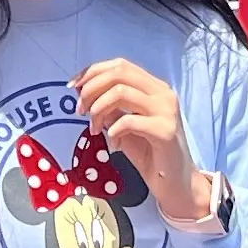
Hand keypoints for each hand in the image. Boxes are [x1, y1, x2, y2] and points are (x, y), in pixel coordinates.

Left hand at [72, 58, 202, 215]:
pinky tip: (112, 143)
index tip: (72, 87)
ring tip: (93, 128)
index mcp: (154, 87)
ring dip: (98, 109)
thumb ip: (109, 107)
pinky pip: (129, 121)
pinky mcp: (165, 131)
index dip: (92, 72)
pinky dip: (112, 130)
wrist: (175, 182)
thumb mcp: (123, 125)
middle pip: (119, 73)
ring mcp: (166, 110)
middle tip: (80, 110)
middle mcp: (163, 93)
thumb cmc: (149, 153)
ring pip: (121, 92)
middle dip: (91, 88)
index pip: (120, 65)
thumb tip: (84, 93)